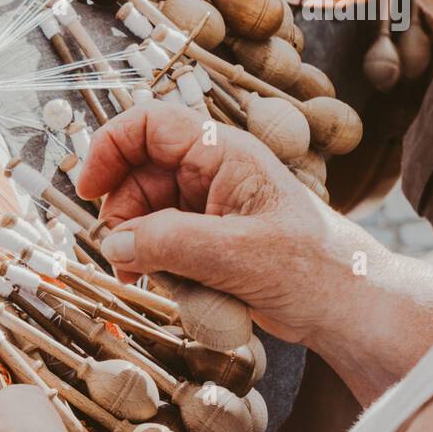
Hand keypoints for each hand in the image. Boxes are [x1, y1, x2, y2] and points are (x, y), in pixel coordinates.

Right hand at [77, 101, 373, 347]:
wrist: (345, 305)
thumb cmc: (312, 268)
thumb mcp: (236, 255)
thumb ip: (170, 245)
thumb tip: (114, 243)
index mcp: (223, 155)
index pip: (149, 125)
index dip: (110, 148)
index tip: (87, 189)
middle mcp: (212, 174)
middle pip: (139, 175)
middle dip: (120, 214)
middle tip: (119, 258)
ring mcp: (209, 209)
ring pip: (146, 214)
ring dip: (135, 246)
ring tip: (140, 280)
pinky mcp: (208, 243)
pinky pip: (163, 245)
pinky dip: (155, 265)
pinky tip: (168, 288)